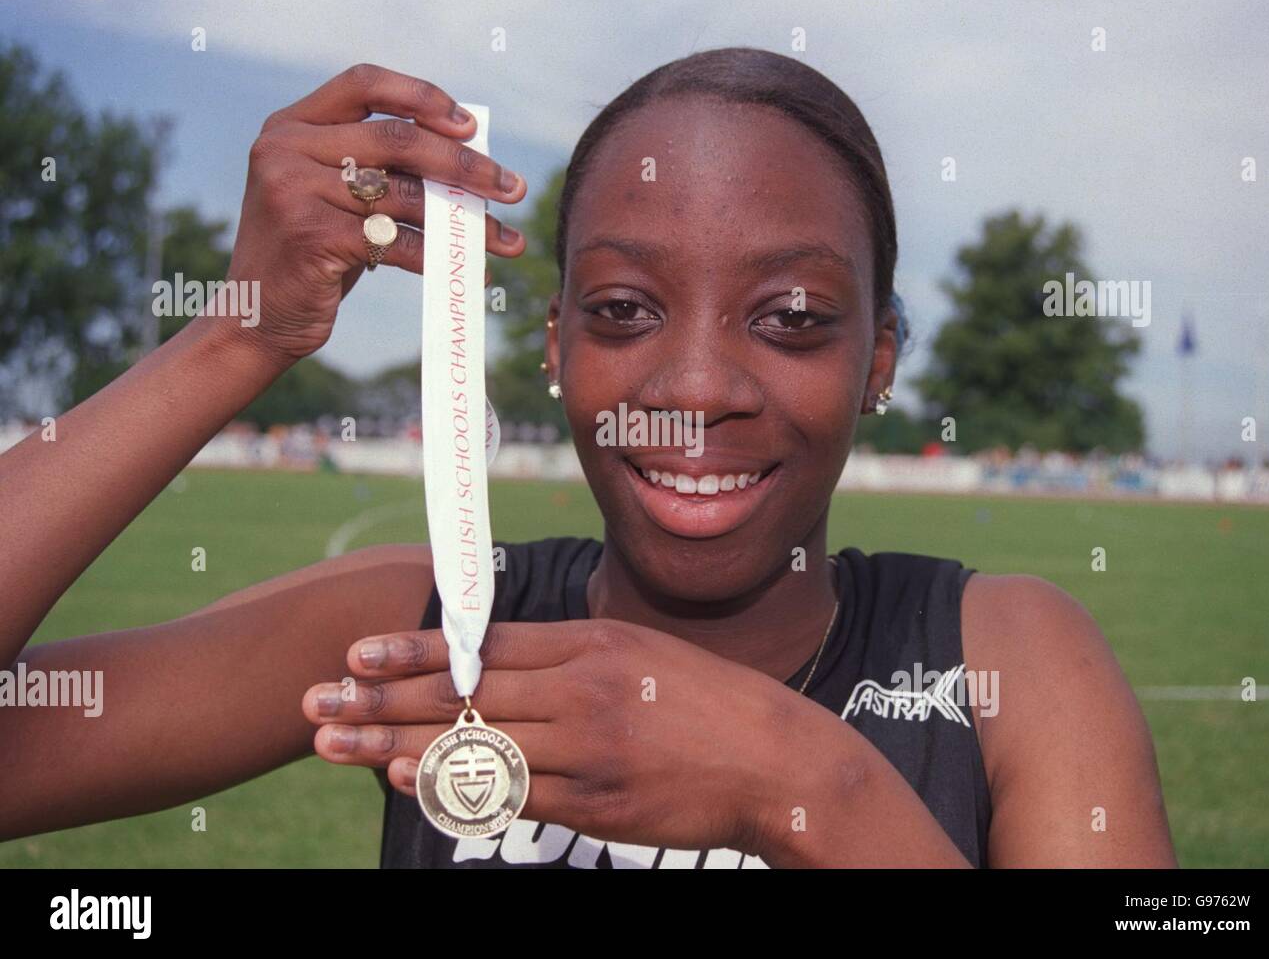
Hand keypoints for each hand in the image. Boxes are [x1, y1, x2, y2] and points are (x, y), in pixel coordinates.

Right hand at [225, 63, 527, 362]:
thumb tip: (468, 160)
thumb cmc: (312, 256)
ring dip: (467, 221)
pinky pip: (396, 241)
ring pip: (406, 196)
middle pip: (398, 140)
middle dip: (466, 166)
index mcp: (291, 125)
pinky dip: (439, 257)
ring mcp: (293, 190)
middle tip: (514, 188)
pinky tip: (469, 270)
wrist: (256, 320)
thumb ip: (377, 168)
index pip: (365, 85)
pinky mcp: (311, 236)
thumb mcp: (333, 197)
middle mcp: (285, 147)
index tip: (472, 127)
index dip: (423, 97)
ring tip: (508, 242)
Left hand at [301, 619, 818, 855]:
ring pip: (471, 746)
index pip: (483, 646)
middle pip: (461, 695)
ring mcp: (586, 750)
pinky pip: (507, 794)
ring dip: (392, 744)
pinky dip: (449, 786)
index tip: (356, 652)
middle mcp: (581, 691)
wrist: (772, 760)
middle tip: (318, 701)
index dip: (413, 651)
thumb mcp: (637, 651)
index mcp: (591, 645)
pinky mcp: (594, 802)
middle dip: (380, 698)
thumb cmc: (703, 700)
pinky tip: (403, 779)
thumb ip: (567, 653)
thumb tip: (494, 659)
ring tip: (335, 740)